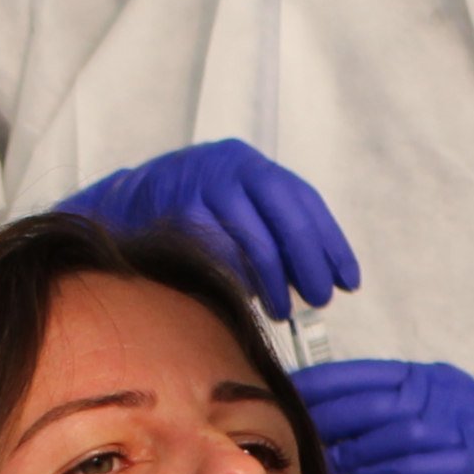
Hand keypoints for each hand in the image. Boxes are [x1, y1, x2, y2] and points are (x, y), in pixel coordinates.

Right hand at [54, 140, 360, 320]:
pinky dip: (240, 282)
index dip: (332, 245)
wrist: (124, 202)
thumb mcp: (237, 204)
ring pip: (256, 242)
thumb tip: (329, 277)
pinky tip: (247, 299)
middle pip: (288, 222)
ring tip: (282, 309)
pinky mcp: (177, 214)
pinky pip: (221, 255)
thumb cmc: (195, 212)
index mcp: (252, 164)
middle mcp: (230, 167)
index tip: (348, 282)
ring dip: (275, 283)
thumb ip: (276, 228)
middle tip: (319, 300)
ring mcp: (202, 187)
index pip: (306, 203)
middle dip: (309, 267)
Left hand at [293, 358, 473, 473]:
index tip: (287, 391)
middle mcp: (446, 394)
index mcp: (426, 377)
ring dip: (359, 449)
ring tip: (328, 463)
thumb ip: (377, 409)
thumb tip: (313, 413)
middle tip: (300, 434)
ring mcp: (465, 427)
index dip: (326, 381)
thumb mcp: (418, 414)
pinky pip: (428, 466)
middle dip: (334, 417)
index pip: (369, 372)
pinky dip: (391, 472)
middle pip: (382, 401)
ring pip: (403, 433)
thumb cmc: (451, 444)